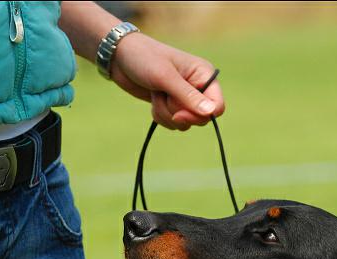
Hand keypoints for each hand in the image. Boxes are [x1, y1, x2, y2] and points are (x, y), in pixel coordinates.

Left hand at [110, 33, 224, 130]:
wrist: (120, 57)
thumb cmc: (144, 58)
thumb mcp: (165, 77)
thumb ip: (188, 96)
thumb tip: (211, 112)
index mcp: (204, 74)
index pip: (217, 106)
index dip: (201, 115)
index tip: (179, 115)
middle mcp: (198, 86)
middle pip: (201, 118)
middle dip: (178, 113)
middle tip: (163, 96)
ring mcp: (184, 97)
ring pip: (185, 123)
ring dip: (166, 113)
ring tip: (156, 93)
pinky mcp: (172, 105)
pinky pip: (173, 123)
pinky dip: (160, 115)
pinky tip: (153, 99)